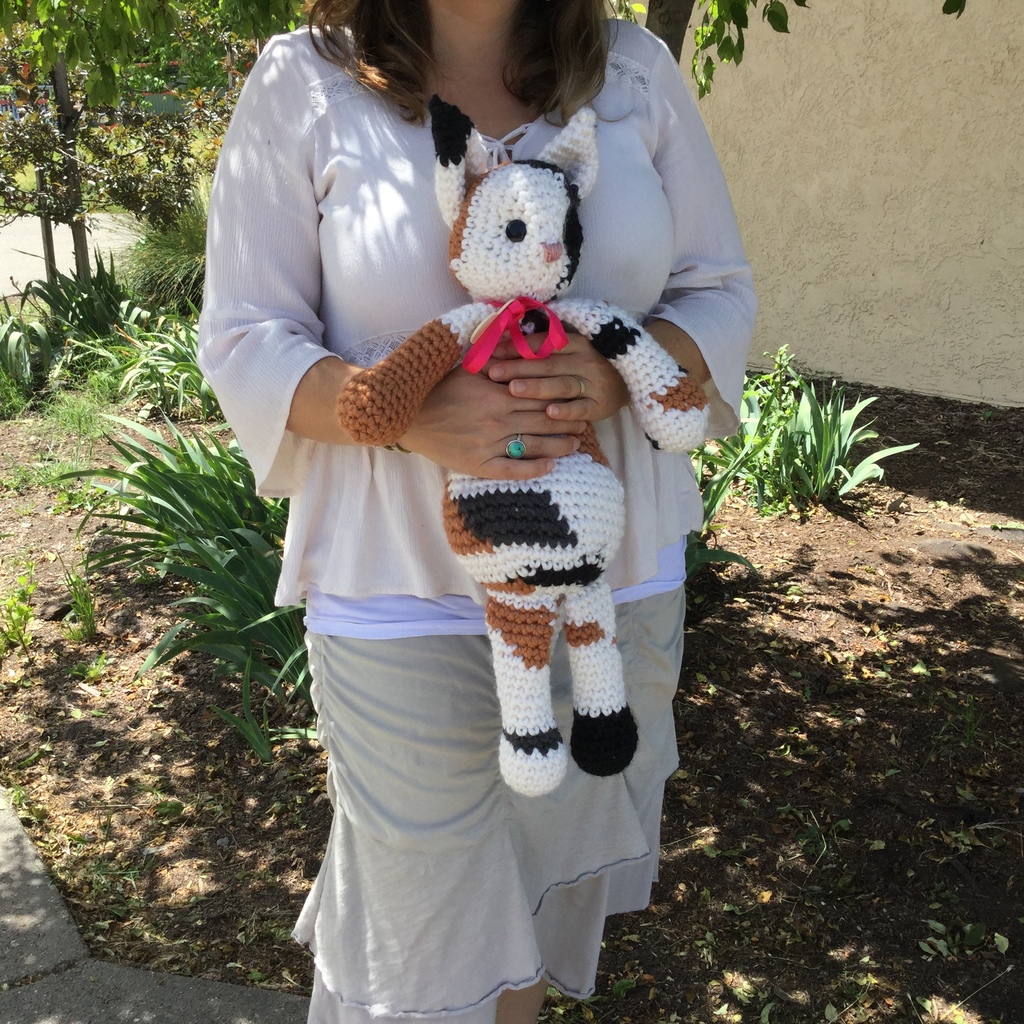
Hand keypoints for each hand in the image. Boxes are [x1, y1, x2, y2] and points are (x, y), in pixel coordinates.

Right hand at [398, 361, 582, 479]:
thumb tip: (521, 342)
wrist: (408, 417)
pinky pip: (513, 469)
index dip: (562, 397)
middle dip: (567, 422)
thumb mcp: (467, 366)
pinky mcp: (479, 465)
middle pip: (543, 420)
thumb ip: (496, 357)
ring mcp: (489, 444)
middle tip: (585, 423)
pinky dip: (534, 469)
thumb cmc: (438, 388)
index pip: (540, 394)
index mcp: (497, 393)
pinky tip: (550, 467)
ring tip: (575, 445)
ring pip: (534, 445)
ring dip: (559, 445)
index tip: (576, 398)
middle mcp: (497, 419)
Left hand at [486, 329, 629, 424]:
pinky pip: (581, 408)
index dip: (516, 347)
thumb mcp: (568, 352)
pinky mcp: (600, 405)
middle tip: (494, 373)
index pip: (541, 344)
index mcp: (574, 343)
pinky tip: (549, 412)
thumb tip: (499, 337)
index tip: (492, 352)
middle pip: (547, 364)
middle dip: (519, 368)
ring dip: (538, 387)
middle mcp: (585, 360)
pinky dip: (566, 410)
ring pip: (562, 384)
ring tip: (514, 389)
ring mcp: (593, 383)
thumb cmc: (584, 367)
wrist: (626, 383)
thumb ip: (540, 347)